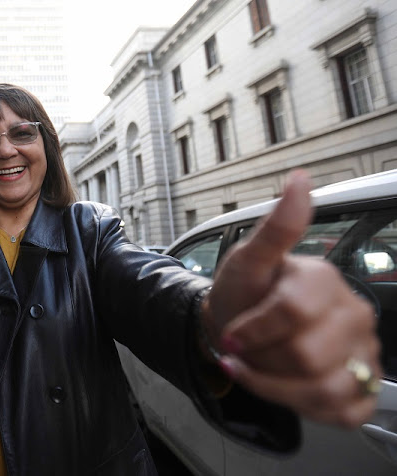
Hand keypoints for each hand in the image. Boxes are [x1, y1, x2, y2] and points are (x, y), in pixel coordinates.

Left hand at [205, 170, 380, 427]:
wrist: (239, 329)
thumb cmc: (242, 294)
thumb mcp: (246, 260)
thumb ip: (275, 229)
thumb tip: (299, 178)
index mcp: (326, 281)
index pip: (293, 313)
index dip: (253, 329)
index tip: (234, 332)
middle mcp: (355, 315)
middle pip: (307, 357)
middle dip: (262, 359)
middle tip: (250, 348)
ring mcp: (363, 352)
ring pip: (323, 390)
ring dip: (275, 386)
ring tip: (262, 367)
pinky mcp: (361, 386)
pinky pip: (341, 413)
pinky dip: (301, 406)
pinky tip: (284, 386)